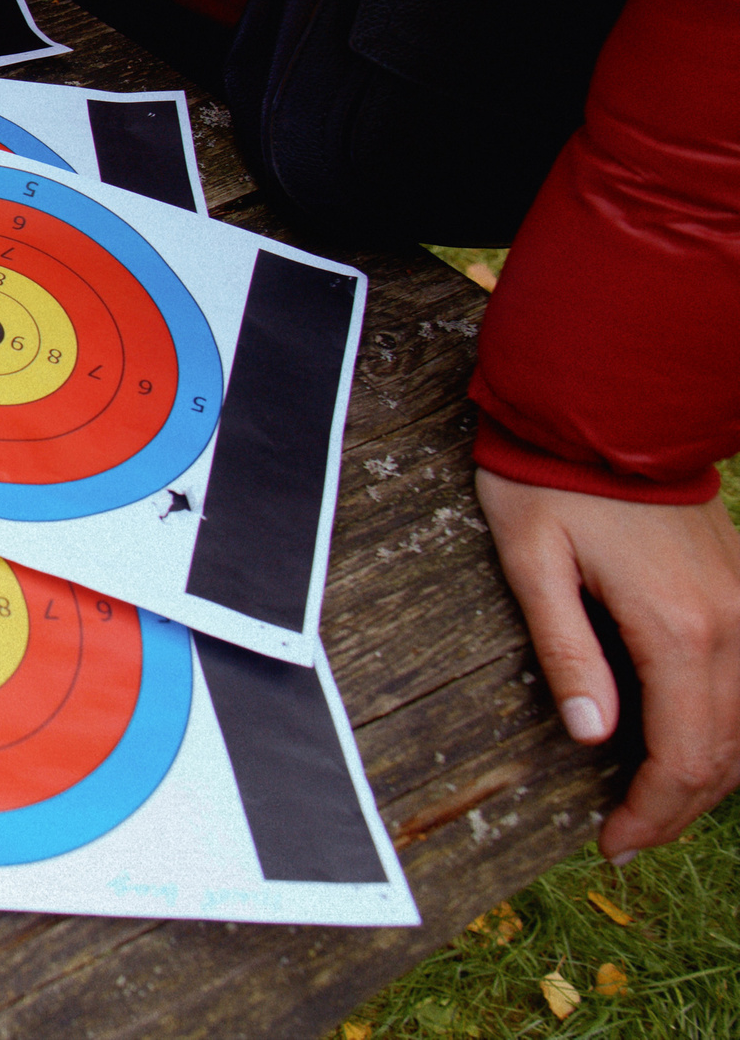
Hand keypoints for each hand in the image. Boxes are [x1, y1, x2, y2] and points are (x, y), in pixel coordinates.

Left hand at [476, 467, 739, 860]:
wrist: (604, 408)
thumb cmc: (552, 481)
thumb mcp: (533, 563)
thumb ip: (567, 651)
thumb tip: (592, 737)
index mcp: (680, 629)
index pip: (685, 756)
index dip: (653, 814)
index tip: (613, 843)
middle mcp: (734, 625)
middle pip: (726, 753)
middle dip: (678, 807)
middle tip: (626, 838)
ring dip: (705, 772)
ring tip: (648, 804)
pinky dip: (724, 728)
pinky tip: (682, 742)